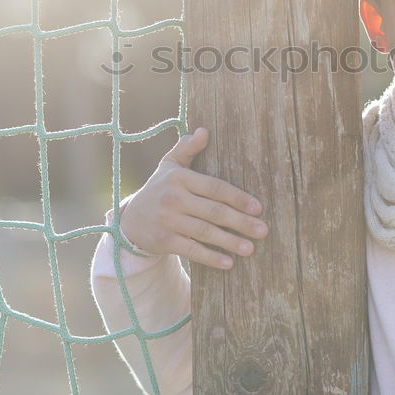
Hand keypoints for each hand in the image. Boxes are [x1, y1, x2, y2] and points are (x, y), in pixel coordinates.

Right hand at [119, 127, 268, 269]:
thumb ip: (187, 148)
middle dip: (240, 222)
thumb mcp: (169, 165)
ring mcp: (168, 221)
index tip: (258, 208)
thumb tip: (204, 130)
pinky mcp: (164, 241)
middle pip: (214, 212)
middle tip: (263, 230)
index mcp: (180, 178)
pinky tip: (229, 263)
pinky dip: (211, 258)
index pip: (215, 187)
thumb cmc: (160, 188)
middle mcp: (173, 198)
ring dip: (230, 242)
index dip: (238, 198)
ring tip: (250, 249)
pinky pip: (192, 250)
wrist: (130, 219)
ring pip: (205, 233)